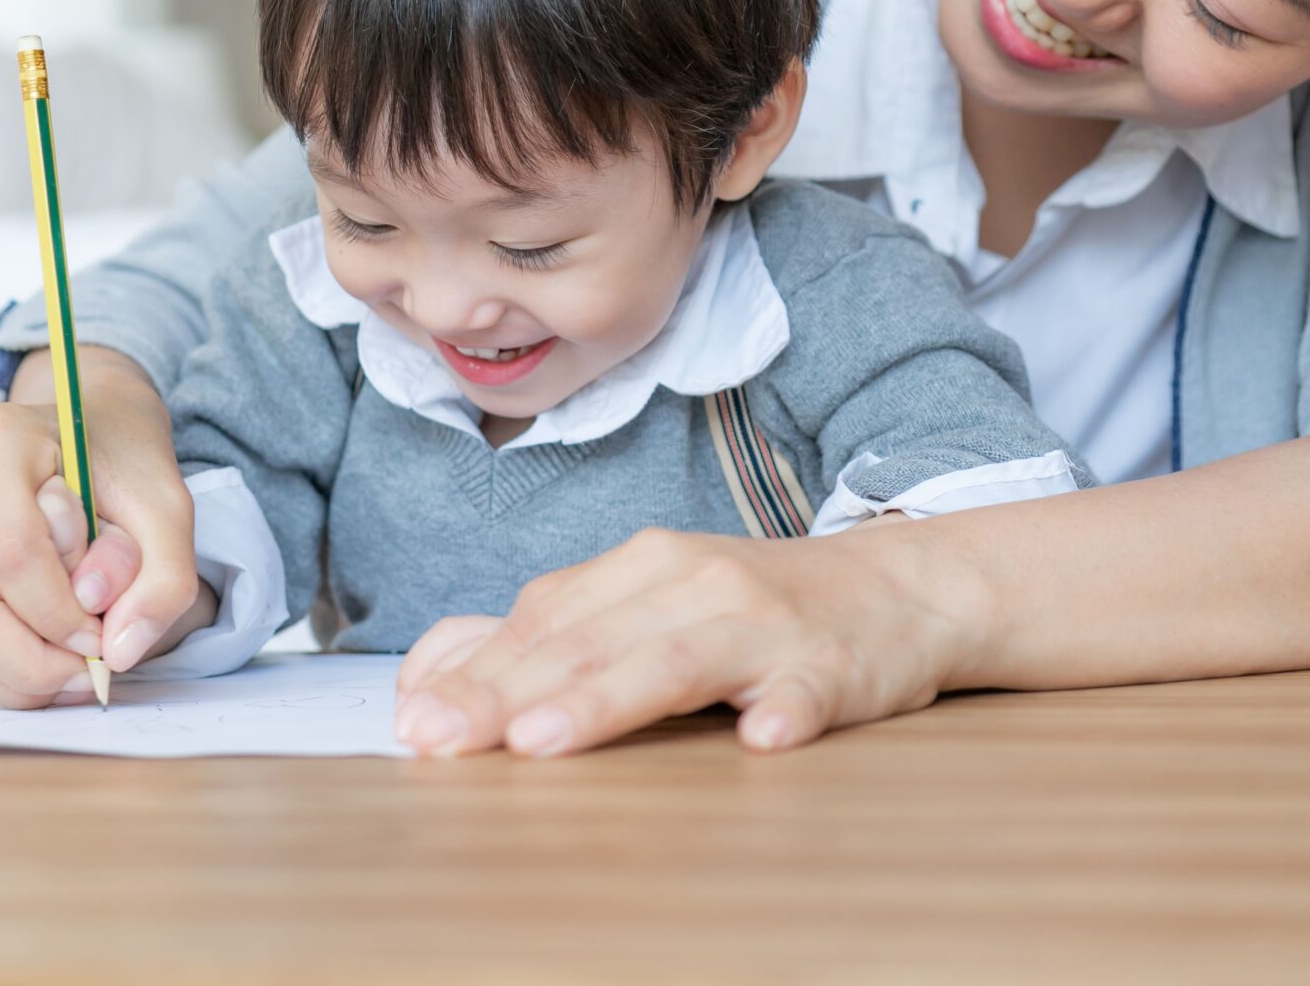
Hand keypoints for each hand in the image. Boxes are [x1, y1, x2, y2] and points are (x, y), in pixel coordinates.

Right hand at [0, 347, 201, 706]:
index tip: (102, 635)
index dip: (55, 612)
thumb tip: (119, 650)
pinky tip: (43, 666)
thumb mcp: (170, 508)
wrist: (89, 426)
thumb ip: (163, 577)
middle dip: (32, 660)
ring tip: (72, 674)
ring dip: (13, 675)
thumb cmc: (125, 460)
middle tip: (90, 673)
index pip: (10, 549)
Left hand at [391, 522, 987, 757]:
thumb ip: (548, 633)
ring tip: (541, 741)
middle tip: (444, 740)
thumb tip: (432, 674)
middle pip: (587, 642)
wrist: (897, 589)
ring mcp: (764, 621)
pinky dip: (784, 712)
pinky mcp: (832, 665)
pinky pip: (806, 692)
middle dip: (506, 693)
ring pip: (675, 660)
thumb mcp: (644, 602)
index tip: (412, 722)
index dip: (474, 672)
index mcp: (639, 567)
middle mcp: (691, 581)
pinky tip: (761, 738)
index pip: (540, 619)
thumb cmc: (750, 609)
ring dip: (605, 700)